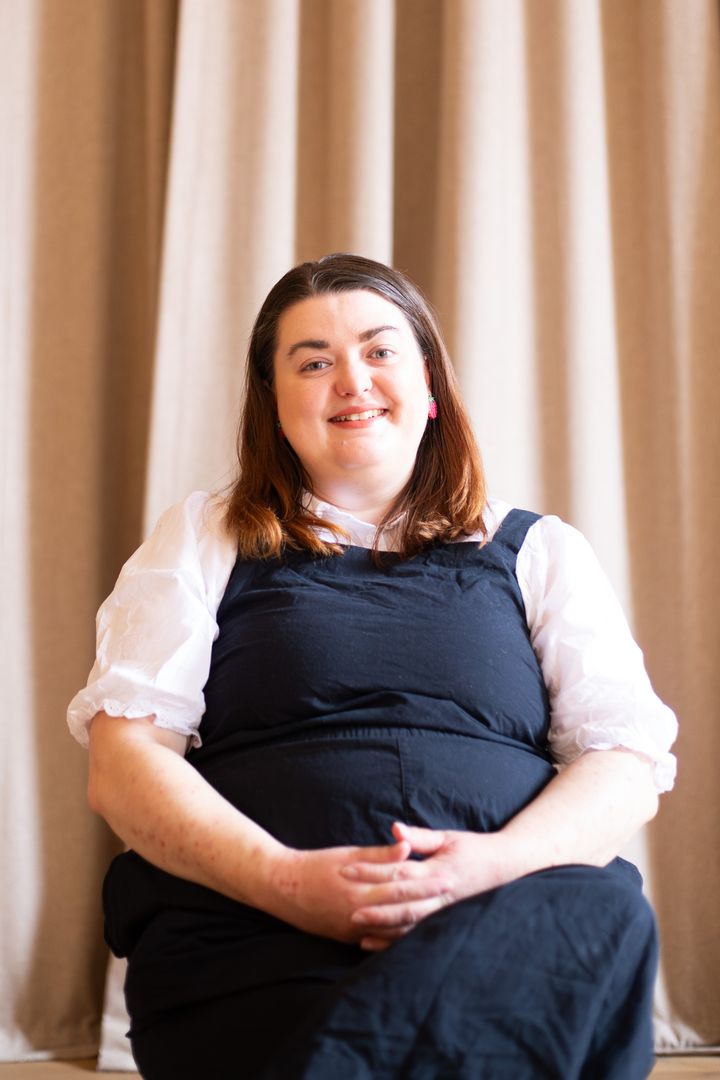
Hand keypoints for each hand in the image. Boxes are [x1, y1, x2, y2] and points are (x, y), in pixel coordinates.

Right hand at [266, 838, 452, 948]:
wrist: (283, 888)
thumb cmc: (317, 865)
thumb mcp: (348, 855)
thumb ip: (379, 855)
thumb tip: (407, 848)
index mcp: (360, 888)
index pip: (401, 884)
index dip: (427, 881)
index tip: (448, 876)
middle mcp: (359, 912)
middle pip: (404, 908)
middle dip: (430, 901)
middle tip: (453, 893)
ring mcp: (355, 929)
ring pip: (395, 929)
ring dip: (420, 920)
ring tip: (442, 912)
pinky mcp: (349, 939)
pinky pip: (381, 939)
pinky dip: (400, 936)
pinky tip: (417, 931)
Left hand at [341, 822, 515, 949]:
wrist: (504, 869)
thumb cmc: (473, 849)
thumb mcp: (447, 838)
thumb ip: (420, 837)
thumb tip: (395, 830)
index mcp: (437, 871)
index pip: (399, 872)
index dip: (371, 871)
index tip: (347, 869)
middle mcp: (439, 896)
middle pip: (401, 903)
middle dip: (372, 905)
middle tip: (345, 906)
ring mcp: (442, 913)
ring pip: (407, 924)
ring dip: (381, 927)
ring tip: (355, 927)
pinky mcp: (442, 923)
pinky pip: (415, 935)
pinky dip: (393, 942)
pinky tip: (372, 944)